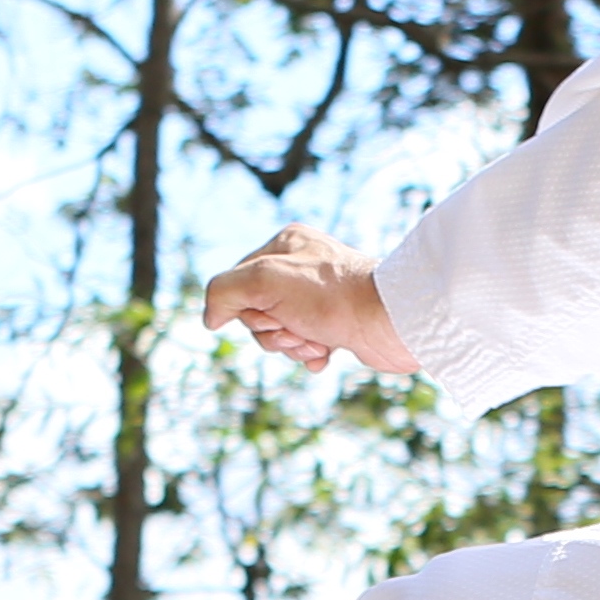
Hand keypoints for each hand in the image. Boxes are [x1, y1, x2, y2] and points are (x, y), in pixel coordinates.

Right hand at [200, 226, 417, 375]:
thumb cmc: (331, 297)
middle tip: (297, 329)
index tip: (272, 311)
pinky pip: (305, 346)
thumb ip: (224, 292)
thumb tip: (211, 319)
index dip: (248, 308)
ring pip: (279, 333)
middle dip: (272, 331)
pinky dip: (310, 355)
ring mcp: (320, 296)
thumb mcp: (265, 280)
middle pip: (256, 311)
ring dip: (292, 346)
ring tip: (317, 341)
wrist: (388, 322)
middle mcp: (302, 266)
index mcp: (285, 244)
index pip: (237, 284)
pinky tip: (326, 352)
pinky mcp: (337, 323)